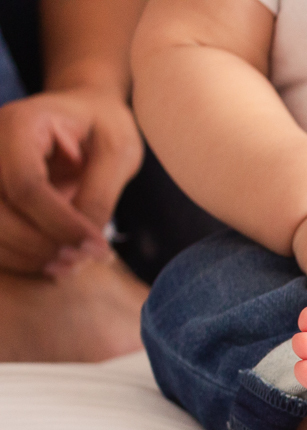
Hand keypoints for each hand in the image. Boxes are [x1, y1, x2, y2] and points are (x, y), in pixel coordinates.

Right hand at [0, 87, 142, 274]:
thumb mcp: (117, 151)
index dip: (60, 223)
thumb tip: (83, 243)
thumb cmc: (102, 128)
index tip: (97, 246)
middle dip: (42, 245)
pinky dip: (18, 258)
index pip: (25, 184)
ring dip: (27, 258)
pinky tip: (53, 263)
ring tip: (72, 265)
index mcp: (19, 125)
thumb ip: (100, 193)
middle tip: (84, 260)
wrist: (82, 116)